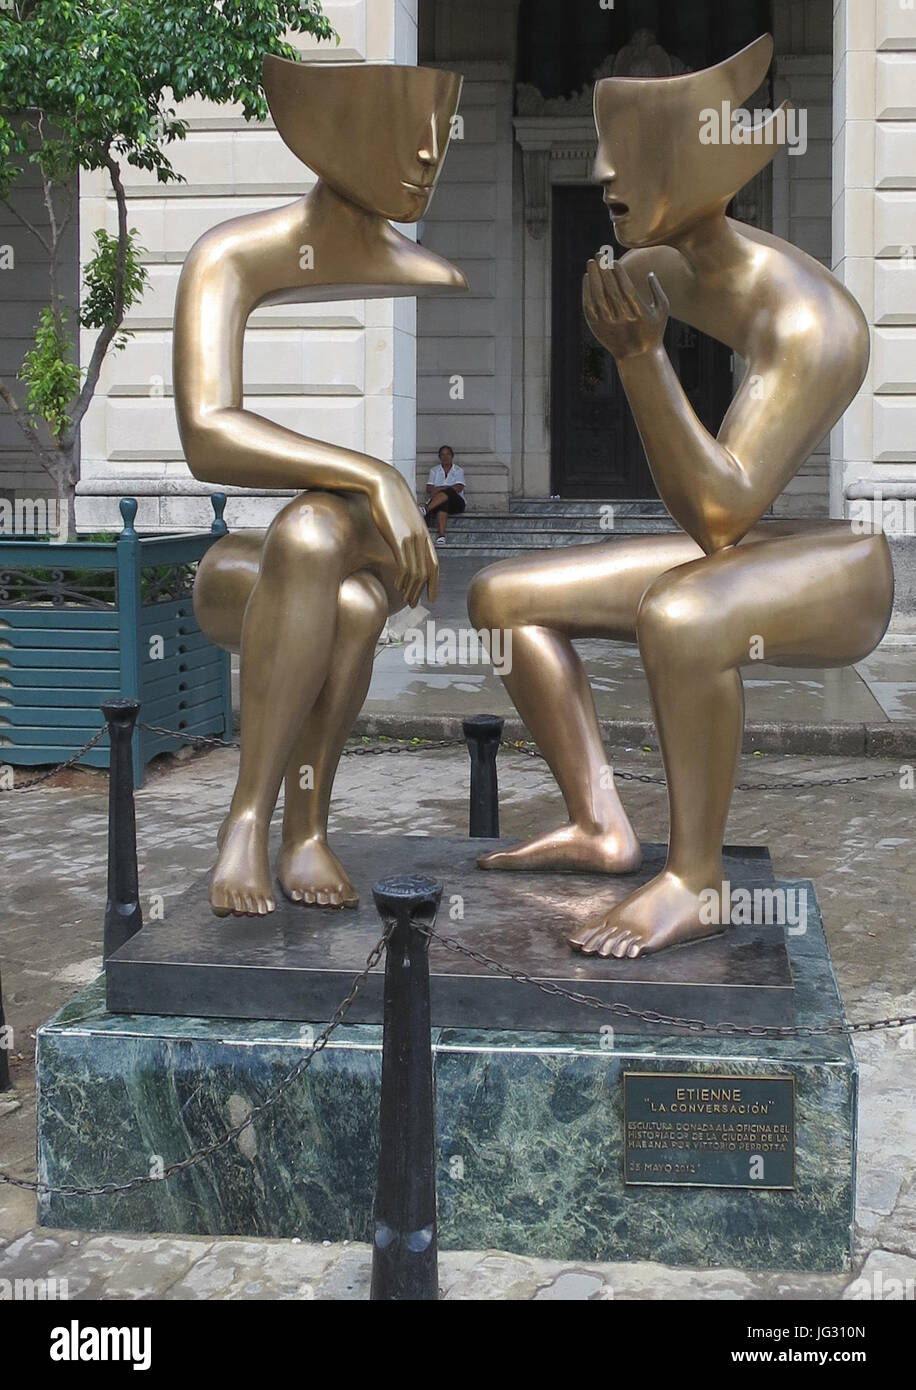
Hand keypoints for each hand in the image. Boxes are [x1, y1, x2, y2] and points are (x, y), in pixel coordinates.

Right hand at [369, 468, 438, 607]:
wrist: (384, 485)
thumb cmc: (391, 501)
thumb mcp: (403, 519)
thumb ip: (408, 532)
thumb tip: (404, 544)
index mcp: (425, 535)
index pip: (434, 564)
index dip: (434, 583)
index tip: (432, 597)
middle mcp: (421, 539)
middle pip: (426, 572)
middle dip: (421, 591)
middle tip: (414, 604)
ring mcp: (411, 539)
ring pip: (416, 572)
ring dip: (411, 589)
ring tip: (406, 600)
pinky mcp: (399, 539)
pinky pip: (405, 566)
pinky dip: (403, 580)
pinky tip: (398, 586)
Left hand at [582, 260, 668, 360]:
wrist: (637, 356)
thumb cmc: (653, 330)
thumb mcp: (662, 310)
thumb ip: (657, 290)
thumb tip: (650, 272)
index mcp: (638, 313)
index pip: (625, 288)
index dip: (618, 273)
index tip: (614, 260)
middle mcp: (622, 318)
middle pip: (610, 290)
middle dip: (604, 270)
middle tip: (600, 254)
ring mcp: (607, 323)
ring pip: (597, 296)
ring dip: (593, 277)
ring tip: (591, 262)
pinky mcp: (596, 327)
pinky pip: (588, 306)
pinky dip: (586, 291)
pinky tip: (587, 278)